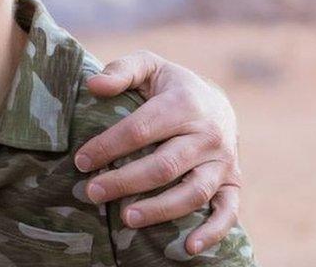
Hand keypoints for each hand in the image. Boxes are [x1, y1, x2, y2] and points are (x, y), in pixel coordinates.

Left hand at [75, 50, 241, 253]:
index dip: (108, 146)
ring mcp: (223, 162)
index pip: (141, 129)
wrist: (217, 102)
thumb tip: (93, 85)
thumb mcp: (149, 66)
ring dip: (160, 209)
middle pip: (164, 165)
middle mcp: (208, 135)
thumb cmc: (171, 87)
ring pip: (193, 192)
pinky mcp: (233, 183)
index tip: (81, 161)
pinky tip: (188, 248)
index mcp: (184, 104)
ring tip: (126, 218)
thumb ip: (121, 71)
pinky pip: (228, 212)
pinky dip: (212, 233)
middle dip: (125, 181)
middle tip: (92, 193)